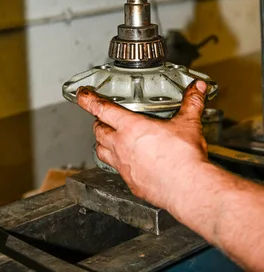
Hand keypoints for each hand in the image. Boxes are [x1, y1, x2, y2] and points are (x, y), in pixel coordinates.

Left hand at [77, 80, 208, 211]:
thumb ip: (191, 103)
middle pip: (99, 130)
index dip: (88, 100)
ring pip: (101, 151)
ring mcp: (124, 166)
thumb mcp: (188, 124)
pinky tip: (127, 162)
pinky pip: (116, 170)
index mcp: (131, 127)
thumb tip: (196, 89)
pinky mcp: (131, 183)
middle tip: (103, 117)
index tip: (82, 95)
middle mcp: (122, 146)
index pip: (102, 108)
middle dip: (99, 121)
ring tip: (109, 138)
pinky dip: (116, 163)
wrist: (188, 189)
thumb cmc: (184, 158)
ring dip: (102, 143)